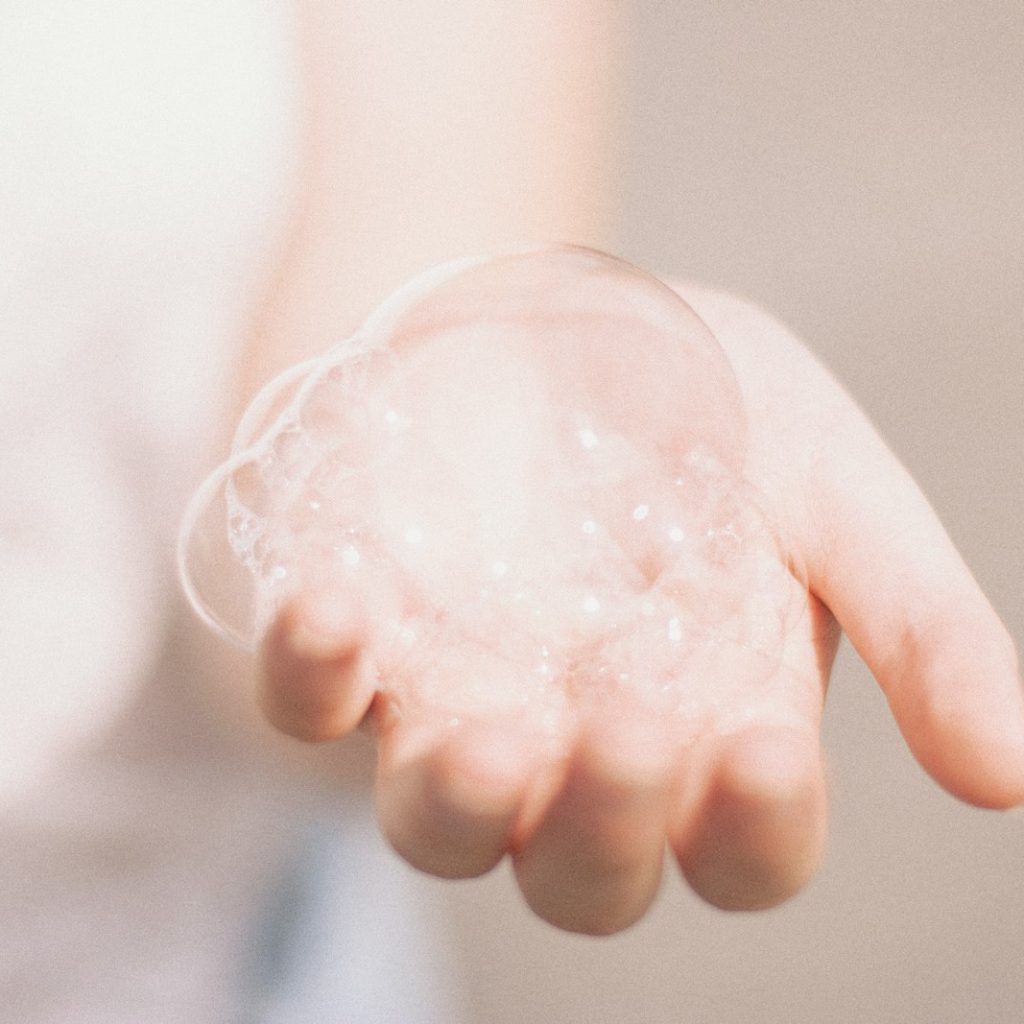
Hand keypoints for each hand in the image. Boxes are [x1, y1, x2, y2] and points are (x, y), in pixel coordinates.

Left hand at [256, 281, 1023, 934]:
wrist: (548, 320)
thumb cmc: (697, 407)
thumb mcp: (830, 485)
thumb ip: (915, 623)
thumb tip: (1012, 774)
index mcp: (708, 727)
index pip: (739, 841)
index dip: (753, 825)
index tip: (763, 747)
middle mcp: (576, 747)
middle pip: (582, 870)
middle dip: (604, 826)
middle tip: (627, 724)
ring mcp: (454, 701)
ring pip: (438, 824)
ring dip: (455, 802)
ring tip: (485, 737)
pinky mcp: (357, 642)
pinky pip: (311, 702)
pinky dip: (315, 675)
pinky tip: (338, 610)